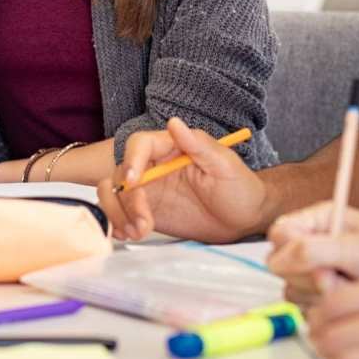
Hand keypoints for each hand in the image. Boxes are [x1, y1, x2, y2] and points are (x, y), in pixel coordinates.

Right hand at [97, 117, 268, 242]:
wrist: (244, 220)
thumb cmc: (240, 187)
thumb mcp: (225, 165)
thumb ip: (199, 145)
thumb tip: (174, 123)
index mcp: (170, 147)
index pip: (139, 145)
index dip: (131, 161)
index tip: (134, 182)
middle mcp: (153, 166)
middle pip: (119, 173)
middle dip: (125, 200)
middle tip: (144, 222)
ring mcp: (148, 190)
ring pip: (113, 194)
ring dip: (119, 214)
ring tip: (139, 232)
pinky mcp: (147, 211)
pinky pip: (120, 214)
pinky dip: (118, 224)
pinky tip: (131, 234)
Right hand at [267, 202, 358, 307]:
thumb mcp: (357, 250)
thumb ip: (313, 251)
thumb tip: (275, 261)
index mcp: (320, 220)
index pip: (279, 234)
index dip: (290, 250)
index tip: (317, 261)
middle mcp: (317, 244)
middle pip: (283, 265)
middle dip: (310, 276)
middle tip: (338, 278)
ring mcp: (321, 271)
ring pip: (294, 289)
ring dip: (321, 294)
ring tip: (352, 288)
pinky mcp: (329, 296)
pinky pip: (310, 307)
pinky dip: (331, 308)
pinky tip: (355, 301)